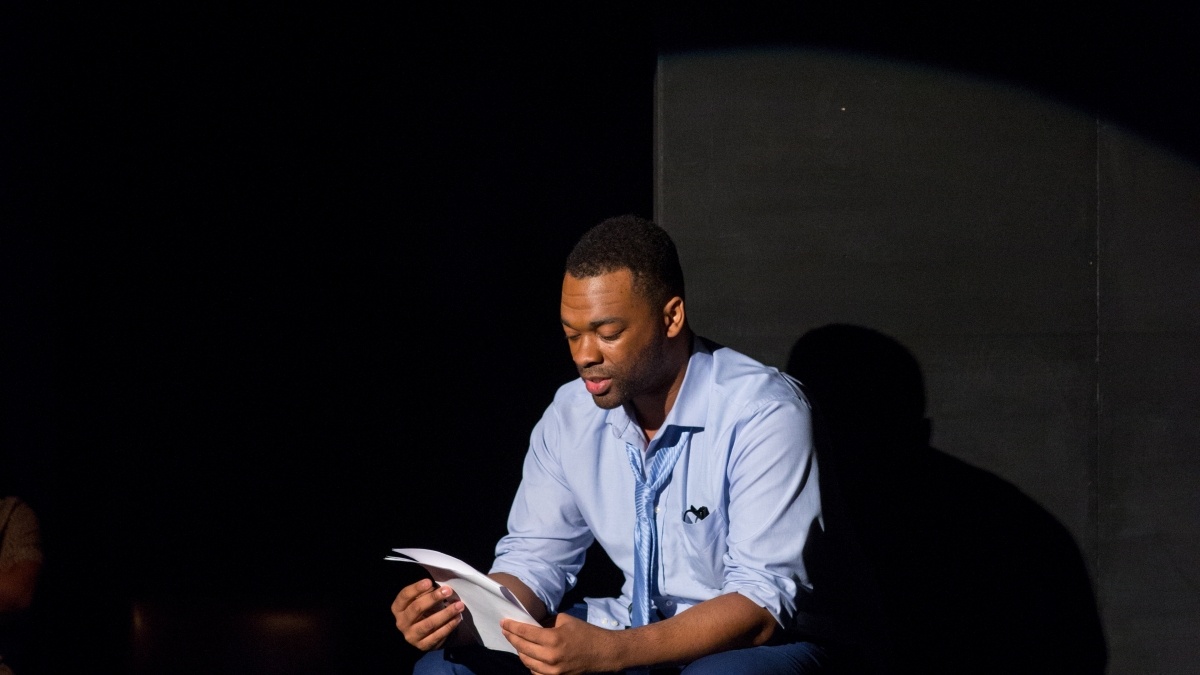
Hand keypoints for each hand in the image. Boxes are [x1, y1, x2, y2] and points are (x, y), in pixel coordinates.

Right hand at [391, 578, 464, 650]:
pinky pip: (438, 635)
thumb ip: (425, 592)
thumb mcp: (418, 599)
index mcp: (398, 608)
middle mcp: (401, 623)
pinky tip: (458, 617)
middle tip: (448, 590)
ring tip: (459, 605)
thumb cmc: (420, 610)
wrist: (419, 634)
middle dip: (433, 598)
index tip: (429, 581)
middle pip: (416, 608)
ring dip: (446, 613)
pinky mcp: (423, 645)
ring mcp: (411, 636)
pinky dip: (449, 625)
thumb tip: (438, 588)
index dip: (416, 588)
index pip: (404, 596)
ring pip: (429, 623)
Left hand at [501, 611, 618, 674]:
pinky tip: (529, 656)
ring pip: (526, 662)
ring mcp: (553, 671)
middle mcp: (550, 656)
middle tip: (506, 631)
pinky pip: (536, 672)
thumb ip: (546, 623)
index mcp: (553, 639)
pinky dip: (530, 664)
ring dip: (519, 651)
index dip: (512, 627)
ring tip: (516, 642)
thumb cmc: (585, 632)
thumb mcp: (565, 620)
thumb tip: (530, 623)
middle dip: (511, 638)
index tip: (503, 622)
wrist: (603, 652)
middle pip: (522, 648)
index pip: (525, 633)